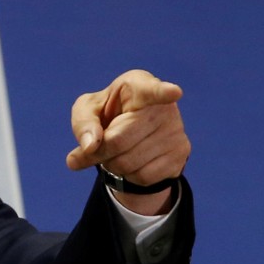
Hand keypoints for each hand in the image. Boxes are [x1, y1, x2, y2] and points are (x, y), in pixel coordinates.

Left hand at [66, 70, 190, 214]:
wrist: (132, 130)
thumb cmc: (107, 112)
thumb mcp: (88, 109)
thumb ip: (83, 122)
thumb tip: (90, 146)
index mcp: (139, 86)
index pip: (153, 90)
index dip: (162, 92)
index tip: (173, 92)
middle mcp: (163, 107)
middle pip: (118, 141)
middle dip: (98, 151)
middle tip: (92, 148)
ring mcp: (175, 131)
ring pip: (128, 163)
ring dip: (111, 164)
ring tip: (115, 150)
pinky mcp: (181, 154)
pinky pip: (142, 177)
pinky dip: (128, 175)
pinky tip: (131, 160)